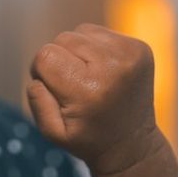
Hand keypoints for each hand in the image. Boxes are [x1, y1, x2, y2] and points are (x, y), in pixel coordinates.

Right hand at [26, 23, 162, 175]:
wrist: (131, 144)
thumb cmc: (87, 139)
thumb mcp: (53, 133)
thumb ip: (38, 103)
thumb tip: (37, 77)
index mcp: (89, 89)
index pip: (45, 55)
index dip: (40, 71)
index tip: (53, 89)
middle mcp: (113, 66)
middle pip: (62, 39)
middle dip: (59, 59)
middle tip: (72, 85)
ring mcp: (130, 53)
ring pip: (80, 32)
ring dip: (77, 51)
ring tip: (88, 77)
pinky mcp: (139, 47)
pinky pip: (100, 34)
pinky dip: (94, 48)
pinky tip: (102, 71)